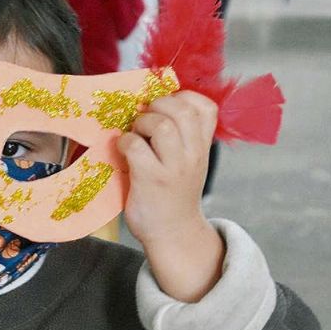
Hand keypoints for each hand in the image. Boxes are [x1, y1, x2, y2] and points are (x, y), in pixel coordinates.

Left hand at [117, 91, 224, 301]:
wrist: (172, 232)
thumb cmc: (173, 192)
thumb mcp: (188, 161)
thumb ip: (182, 135)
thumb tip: (150, 103)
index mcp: (203, 146)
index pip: (206, 107)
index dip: (183, 97)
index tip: (166, 107)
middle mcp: (193, 154)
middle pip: (182, 110)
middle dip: (157, 105)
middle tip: (144, 119)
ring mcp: (173, 167)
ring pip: (161, 125)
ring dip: (141, 123)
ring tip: (135, 134)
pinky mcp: (151, 179)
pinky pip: (135, 145)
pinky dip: (125, 142)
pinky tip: (124, 151)